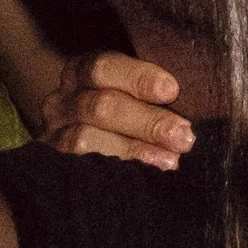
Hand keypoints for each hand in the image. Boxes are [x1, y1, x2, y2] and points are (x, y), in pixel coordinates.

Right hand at [37, 50, 195, 171]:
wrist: (80, 154)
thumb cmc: (124, 113)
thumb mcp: (131, 93)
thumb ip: (153, 91)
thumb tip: (196, 97)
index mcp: (80, 72)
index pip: (103, 66)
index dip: (138, 77)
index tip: (172, 90)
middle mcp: (60, 101)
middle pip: (101, 106)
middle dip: (147, 121)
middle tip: (184, 136)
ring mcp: (51, 137)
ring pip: (86, 140)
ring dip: (134, 151)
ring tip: (170, 162)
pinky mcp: (51, 168)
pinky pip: (78, 172)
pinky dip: (114, 175)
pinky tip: (141, 180)